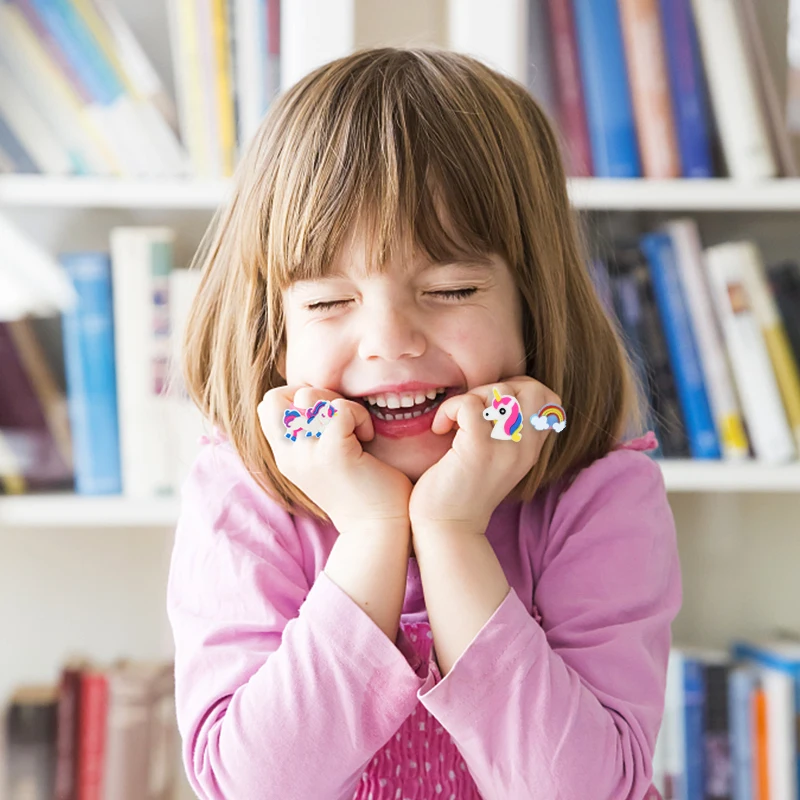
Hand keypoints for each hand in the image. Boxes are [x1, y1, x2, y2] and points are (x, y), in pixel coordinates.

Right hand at [258, 386, 411, 536]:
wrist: (377, 529)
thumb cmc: (361, 490)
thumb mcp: (324, 459)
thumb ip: (312, 432)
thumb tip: (313, 395)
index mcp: (285, 456)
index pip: (268, 405)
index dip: (295, 396)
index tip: (325, 415)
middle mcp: (289, 456)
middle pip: (277, 397)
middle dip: (314, 394)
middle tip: (341, 418)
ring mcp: (308, 455)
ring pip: (309, 397)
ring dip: (340, 403)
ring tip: (356, 428)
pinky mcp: (333, 454)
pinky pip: (339, 410)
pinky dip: (358, 415)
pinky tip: (366, 435)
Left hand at [408, 377, 561, 535]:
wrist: (448, 528)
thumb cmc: (462, 489)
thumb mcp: (496, 458)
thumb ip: (506, 430)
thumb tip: (497, 394)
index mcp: (531, 449)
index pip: (548, 398)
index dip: (517, 388)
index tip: (489, 407)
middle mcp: (525, 448)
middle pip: (530, 388)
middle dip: (494, 388)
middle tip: (470, 411)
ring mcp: (505, 449)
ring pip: (499, 391)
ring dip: (470, 398)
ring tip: (454, 421)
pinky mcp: (479, 450)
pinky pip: (470, 404)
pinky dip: (451, 408)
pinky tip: (441, 429)